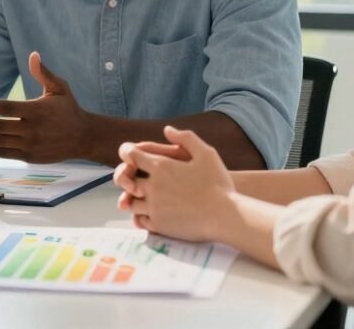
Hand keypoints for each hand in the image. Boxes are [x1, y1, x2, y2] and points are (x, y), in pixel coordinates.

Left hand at [0, 51, 89, 163]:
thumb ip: (43, 73)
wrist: (84, 137)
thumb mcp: (60, 88)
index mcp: (37, 110)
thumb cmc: (69, 108)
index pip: (7, 108)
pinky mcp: (30, 157)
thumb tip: (33, 54)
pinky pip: (5, 153)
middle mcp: (33, 129)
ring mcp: (31, 145)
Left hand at [115, 126, 234, 241]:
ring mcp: (154, 207)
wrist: (226, 216)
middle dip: (129, 177)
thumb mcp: (206, 153)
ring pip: (131, 202)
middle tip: (136, 178)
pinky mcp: (159, 225)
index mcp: (161, 166)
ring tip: (146, 197)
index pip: (130, 154)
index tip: (131, 156)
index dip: (127, 152)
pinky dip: (142, 216)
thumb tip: (167, 130)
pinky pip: (140, 220)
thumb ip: (186, 138)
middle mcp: (152, 186)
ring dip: (136, 198)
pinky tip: (153, 212)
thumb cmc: (218, 184)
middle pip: (127, 180)